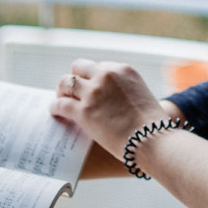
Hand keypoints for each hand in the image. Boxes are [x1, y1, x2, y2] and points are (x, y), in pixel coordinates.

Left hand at [49, 59, 166, 161]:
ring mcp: (93, 92)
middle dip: (74, 78)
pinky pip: (61, 104)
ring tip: (60, 100)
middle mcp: (106, 75)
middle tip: (71, 91)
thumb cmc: (152, 126)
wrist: (152, 140)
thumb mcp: (142, 96)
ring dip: (61, 91)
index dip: (92, 78)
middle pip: (79, 68)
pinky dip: (55, 107)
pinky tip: (55, 113)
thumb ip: (126, 92)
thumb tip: (114, 102)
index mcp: (123, 70)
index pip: (100, 67)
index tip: (89, 87)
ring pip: (66, 82)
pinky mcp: (83, 110)